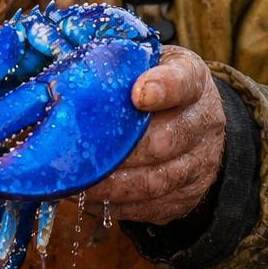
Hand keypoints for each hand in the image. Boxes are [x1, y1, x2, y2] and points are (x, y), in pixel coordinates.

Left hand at [82, 45, 225, 224]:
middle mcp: (203, 121)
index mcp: (191, 78)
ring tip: (76, 184)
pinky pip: (152, 206)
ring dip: (113, 186)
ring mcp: (200, 162)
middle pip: (167, 140)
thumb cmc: (153, 86)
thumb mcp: (145, 62)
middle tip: (80, 155)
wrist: (195, 121)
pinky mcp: (188, 195)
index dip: (163, 88)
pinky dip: (117, 206)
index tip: (137, 95)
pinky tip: (88, 198)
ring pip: (158, 180)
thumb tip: (63, 61)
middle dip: (122, 152)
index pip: (183, 81)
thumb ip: (117, 62)